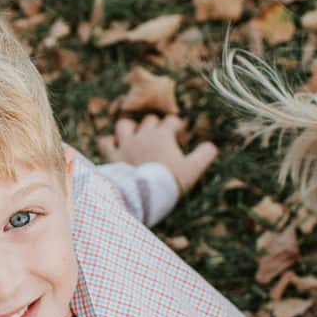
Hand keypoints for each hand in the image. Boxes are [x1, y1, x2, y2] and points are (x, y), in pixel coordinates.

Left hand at [100, 115, 218, 196]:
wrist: (144, 196)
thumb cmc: (170, 181)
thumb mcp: (193, 169)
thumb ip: (205, 155)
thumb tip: (212, 146)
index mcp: (163, 135)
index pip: (172, 121)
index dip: (178, 127)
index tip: (181, 137)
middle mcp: (143, 135)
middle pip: (150, 121)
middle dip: (157, 126)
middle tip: (162, 140)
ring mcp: (125, 144)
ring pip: (125, 125)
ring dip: (130, 128)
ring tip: (135, 137)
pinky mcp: (112, 156)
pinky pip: (105, 142)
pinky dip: (109, 142)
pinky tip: (114, 146)